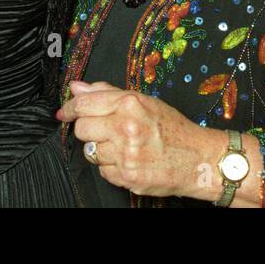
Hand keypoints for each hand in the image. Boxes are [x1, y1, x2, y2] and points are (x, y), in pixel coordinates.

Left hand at [55, 80, 224, 199]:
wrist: (199, 159)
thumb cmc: (173, 129)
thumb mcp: (144, 101)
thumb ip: (107, 93)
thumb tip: (78, 87)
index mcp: (129, 104)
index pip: (84, 104)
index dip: (70, 108)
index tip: (65, 112)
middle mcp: (126, 127)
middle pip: (81, 129)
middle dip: (89, 130)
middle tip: (105, 130)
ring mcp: (125, 153)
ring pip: (90, 152)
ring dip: (101, 150)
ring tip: (122, 146)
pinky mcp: (127, 176)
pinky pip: (103, 171)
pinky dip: (112, 167)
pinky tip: (128, 160)